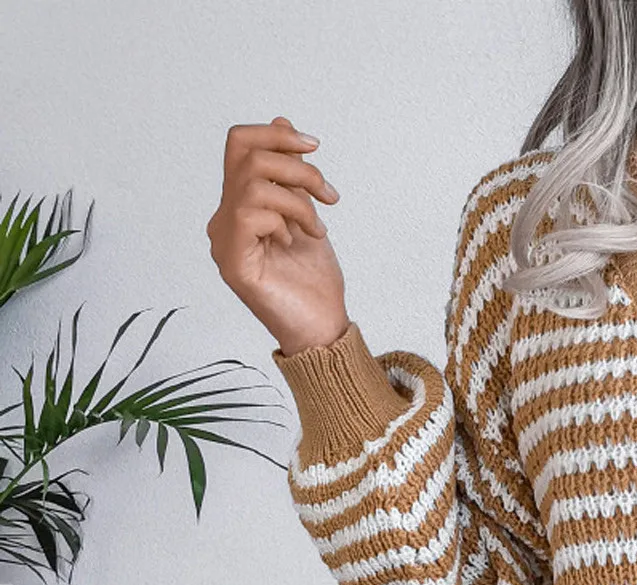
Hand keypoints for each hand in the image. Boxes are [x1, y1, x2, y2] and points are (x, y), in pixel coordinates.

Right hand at [207, 115, 350, 355]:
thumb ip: (291, 173)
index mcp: (238, 208)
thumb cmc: (315, 282)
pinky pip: (249, 214)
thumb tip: (281, 120)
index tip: (315, 146)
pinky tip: (296, 242)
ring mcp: (224, 242)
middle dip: (296, 167)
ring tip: (318, 226)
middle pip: (246, 155)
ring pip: (252, 183)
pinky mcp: (232, 263)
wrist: (325, 330)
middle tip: (329, 195)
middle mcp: (224, 221)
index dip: (276, 135)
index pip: (240, 146)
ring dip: (298, 198)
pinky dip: (284, 219)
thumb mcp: (308, 215)